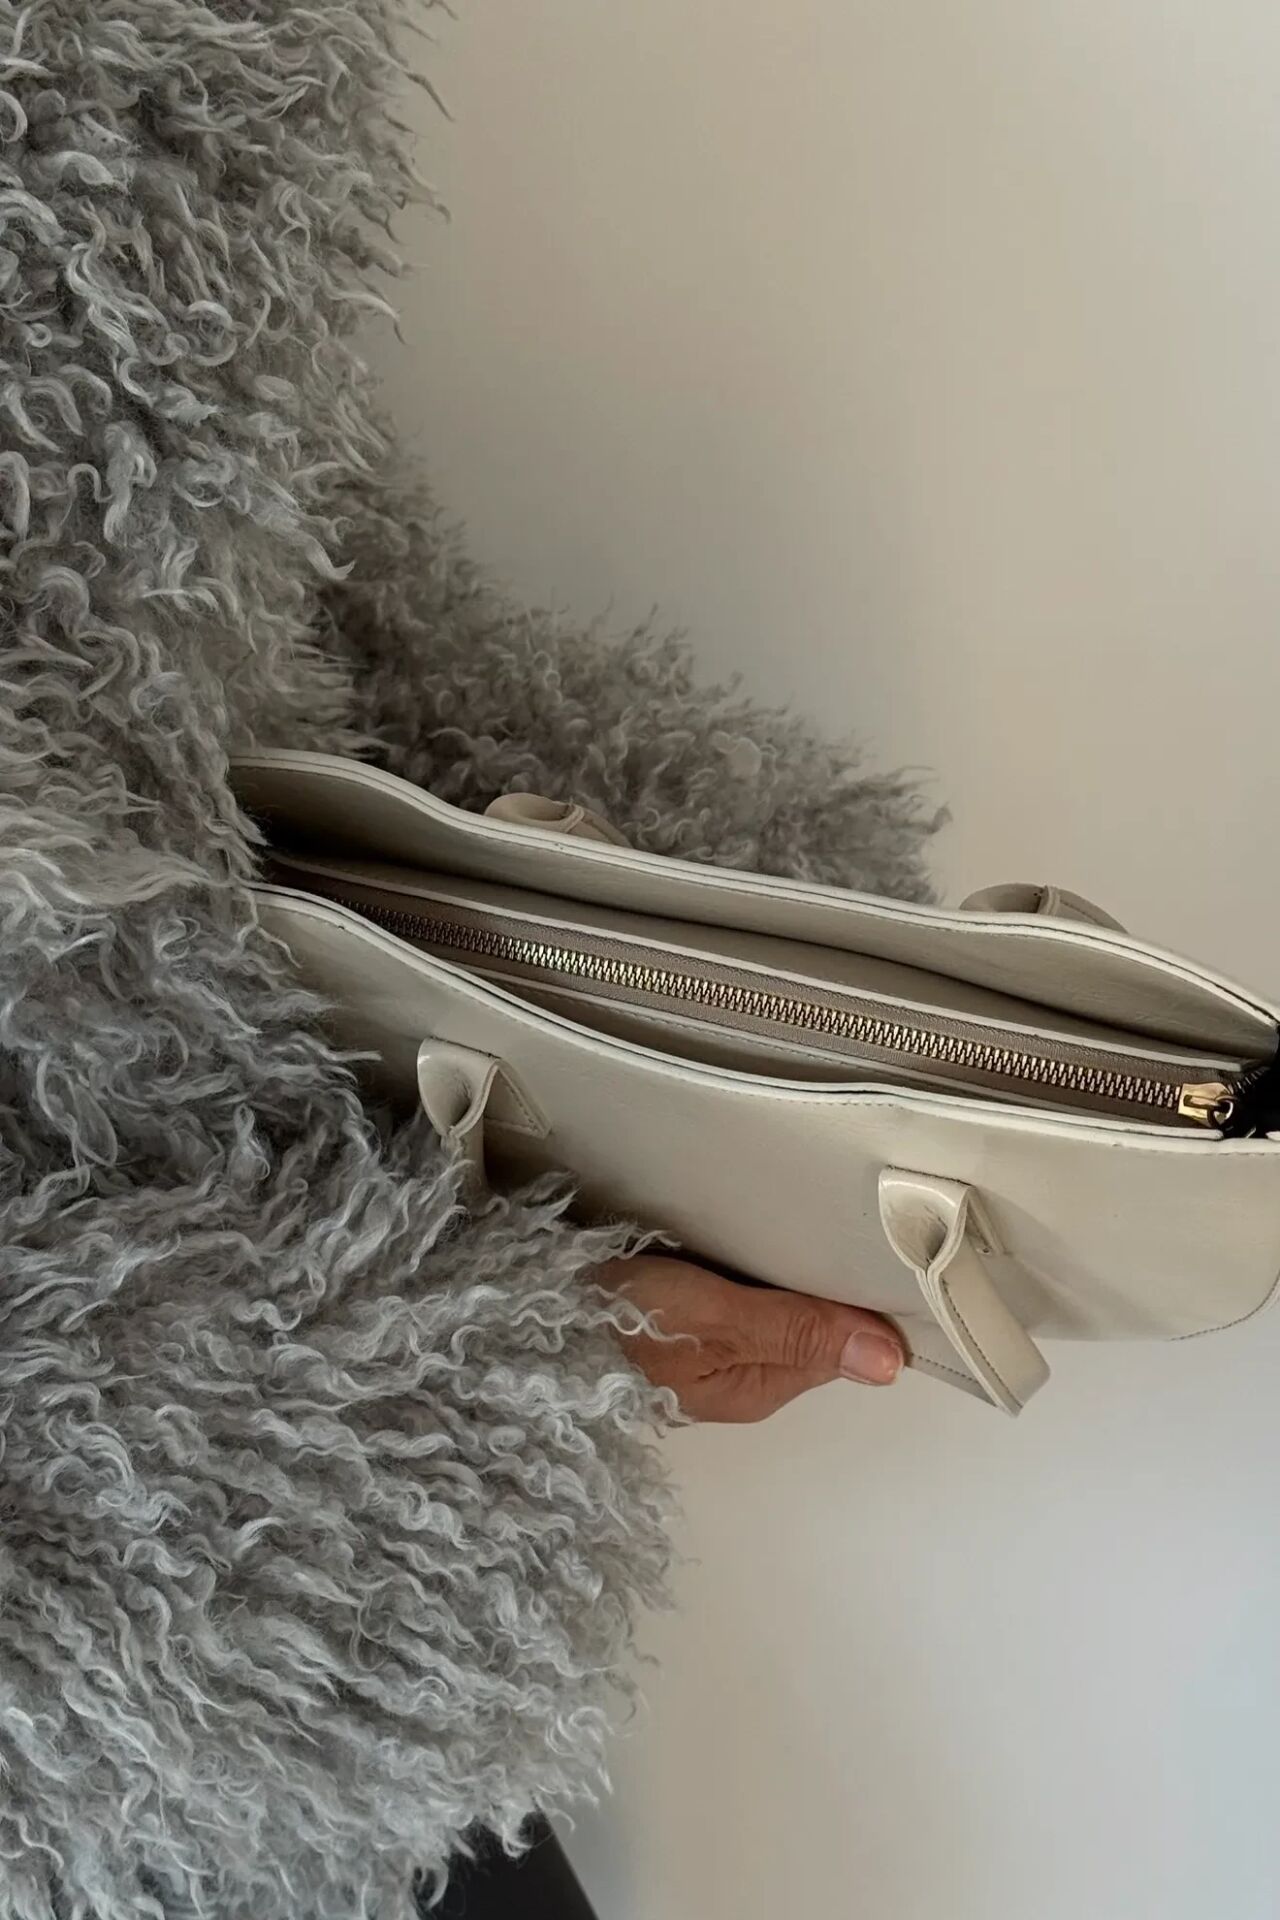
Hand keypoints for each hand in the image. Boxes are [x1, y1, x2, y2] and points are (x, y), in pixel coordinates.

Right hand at [597, 1254, 904, 1422]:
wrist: (528, 1320)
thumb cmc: (616, 1326)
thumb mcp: (718, 1322)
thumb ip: (797, 1332)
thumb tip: (886, 1362)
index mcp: (758, 1385)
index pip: (838, 1344)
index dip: (856, 1300)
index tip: (867, 1254)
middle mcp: (736, 1374)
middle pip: (804, 1324)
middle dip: (815, 1283)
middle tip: (825, 1228)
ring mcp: (701, 1349)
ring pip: (765, 1306)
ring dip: (772, 1270)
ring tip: (778, 1225)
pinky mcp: (670, 1321)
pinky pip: (726, 1292)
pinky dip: (733, 1266)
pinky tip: (726, 1239)